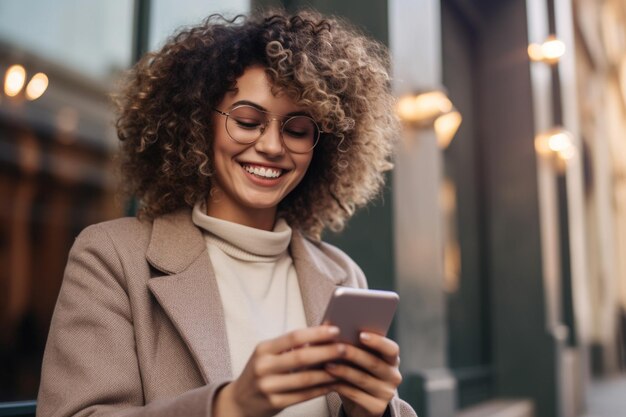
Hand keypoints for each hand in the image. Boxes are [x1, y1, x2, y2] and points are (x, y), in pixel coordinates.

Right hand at [213, 325, 345, 416]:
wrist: (240, 400)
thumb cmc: (260, 372)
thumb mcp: (268, 354)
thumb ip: (290, 347)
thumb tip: (320, 335)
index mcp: (263, 349)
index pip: (293, 337)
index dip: (316, 333)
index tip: (334, 330)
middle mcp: (264, 367)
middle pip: (301, 357)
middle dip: (326, 351)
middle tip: (344, 348)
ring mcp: (268, 386)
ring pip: (305, 378)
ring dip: (328, 373)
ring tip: (344, 367)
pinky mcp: (274, 403)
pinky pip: (303, 395)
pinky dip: (321, 389)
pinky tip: (333, 384)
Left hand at [325, 332, 401, 416]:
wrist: (360, 404)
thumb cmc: (356, 372)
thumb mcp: (357, 359)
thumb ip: (351, 343)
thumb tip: (328, 325)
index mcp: (392, 359)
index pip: (391, 349)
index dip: (378, 342)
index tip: (361, 334)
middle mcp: (393, 376)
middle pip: (374, 363)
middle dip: (354, 354)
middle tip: (337, 347)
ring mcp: (386, 393)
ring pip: (363, 379)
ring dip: (343, 371)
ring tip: (327, 364)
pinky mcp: (377, 408)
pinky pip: (356, 395)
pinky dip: (340, 386)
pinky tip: (328, 381)